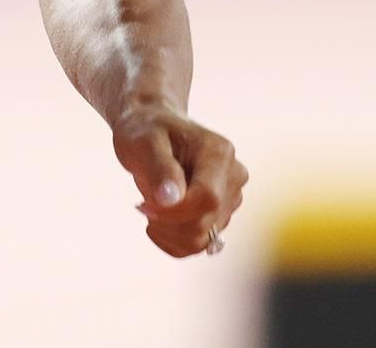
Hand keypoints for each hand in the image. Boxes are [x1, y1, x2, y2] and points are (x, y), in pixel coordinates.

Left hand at [112, 98, 246, 257]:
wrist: (151, 128)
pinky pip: (199, 246)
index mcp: (220, 153)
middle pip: (204, 223)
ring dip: (168, 233)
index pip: (208, 199)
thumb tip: (172, 199)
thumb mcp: (144, 141)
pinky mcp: (220, 216)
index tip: (143, 205)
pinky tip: (156, 225)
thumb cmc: (146, 130)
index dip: (175, 212)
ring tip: (150, 208)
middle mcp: (233, 176)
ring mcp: (230, 198)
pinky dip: (173, 242)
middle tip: (142, 205)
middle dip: (166, 222)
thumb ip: (160, 168)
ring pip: (202, 240)